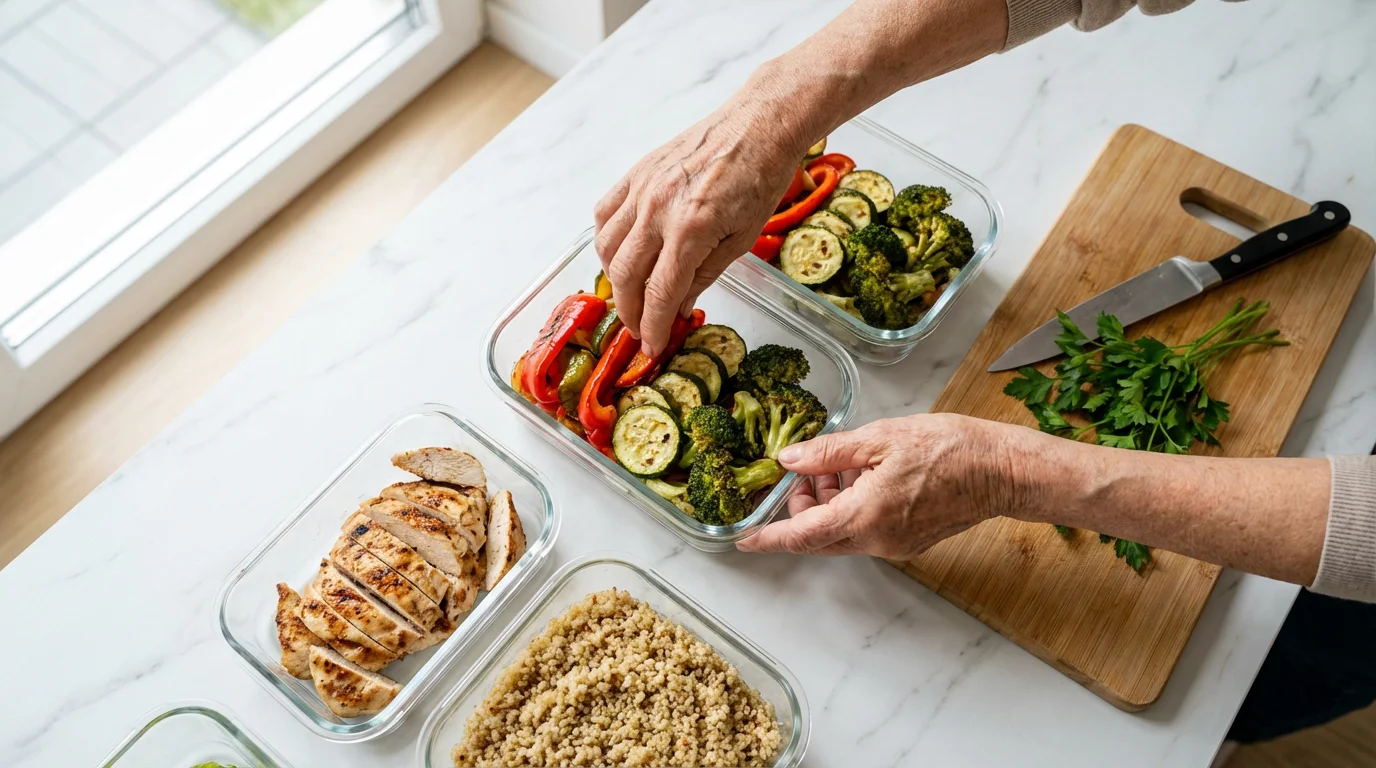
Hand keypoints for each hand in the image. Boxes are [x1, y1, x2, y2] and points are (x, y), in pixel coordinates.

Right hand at [593, 99, 806, 356]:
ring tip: (631, 295)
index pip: (660, 293)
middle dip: (630, 312)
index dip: (653, 326)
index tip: (652, 347)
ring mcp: (642, 189)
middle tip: (639, 328)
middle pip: (626, 276)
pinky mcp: (636, 173)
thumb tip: (678, 308)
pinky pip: (604, 213)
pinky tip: (620, 253)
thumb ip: (704, 275)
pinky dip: (606, 240)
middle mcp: (658, 209)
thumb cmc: (758, 181)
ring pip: (607, 247)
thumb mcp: (741, 240)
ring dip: (614, 280)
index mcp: (691, 229)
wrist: (757, 127)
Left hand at [737, 414, 1055, 557]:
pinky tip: (863, 476)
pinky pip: (866, 531)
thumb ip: (829, 453)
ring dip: (829, 505)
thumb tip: (790, 460)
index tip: (744, 540)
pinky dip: (852, 508)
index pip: (803, 536)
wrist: (1002, 470)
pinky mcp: (910, 540)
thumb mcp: (880, 439)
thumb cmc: (950, 449)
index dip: (769, 538)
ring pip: (843, 533)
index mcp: (865, 516)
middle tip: (804, 472)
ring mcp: (896, 545)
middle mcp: (877, 540)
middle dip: (801, 509)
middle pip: (819, 536)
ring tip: (838, 465)